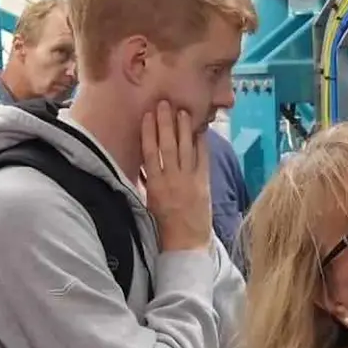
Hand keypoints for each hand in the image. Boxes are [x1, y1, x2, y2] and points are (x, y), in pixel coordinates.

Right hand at [141, 100, 211, 251]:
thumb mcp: (149, 202)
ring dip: (184, 128)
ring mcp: (190, 180)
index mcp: (155, 185)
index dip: (148, 132)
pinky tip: (200, 129)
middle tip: (164, 103)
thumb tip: (142, 161)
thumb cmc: (164, 225)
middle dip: (165, 122)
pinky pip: (202, 158)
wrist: (186, 244)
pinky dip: (201, 143)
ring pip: (185, 148)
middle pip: (167, 145)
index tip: (147, 115)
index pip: (150, 152)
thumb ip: (147, 181)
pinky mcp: (204, 183)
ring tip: (182, 110)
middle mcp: (172, 180)